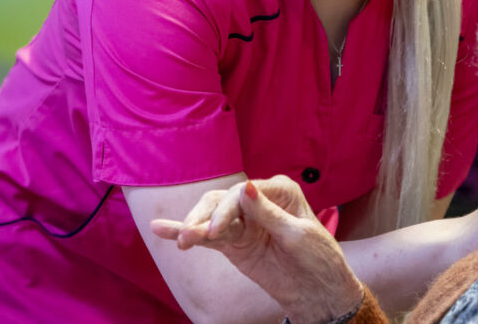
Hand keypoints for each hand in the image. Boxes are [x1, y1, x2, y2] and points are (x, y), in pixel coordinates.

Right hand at [151, 175, 361, 323]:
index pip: (244, 192)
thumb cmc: (318, 258)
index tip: (214, 230)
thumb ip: (269, 214)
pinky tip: (160, 228)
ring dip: (192, 227)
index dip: (227, 208)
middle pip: (222, 200)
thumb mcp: (298, 235)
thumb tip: (245, 187)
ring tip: (181, 241)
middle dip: (205, 217)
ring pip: (210, 217)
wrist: (317, 290)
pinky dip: (185, 233)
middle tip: (194, 236)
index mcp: (279, 190)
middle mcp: (257, 199)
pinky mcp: (233, 241)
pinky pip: (206, 236)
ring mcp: (243, 220)